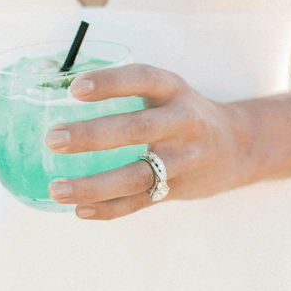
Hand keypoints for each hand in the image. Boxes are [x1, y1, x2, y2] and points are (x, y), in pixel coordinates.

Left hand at [44, 63, 245, 219]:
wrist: (237, 146)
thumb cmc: (182, 113)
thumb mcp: (167, 92)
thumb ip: (128, 93)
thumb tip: (55, 94)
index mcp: (174, 90)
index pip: (142, 79)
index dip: (110, 82)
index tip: (74, 89)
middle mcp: (183, 123)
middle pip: (137, 130)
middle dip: (93, 135)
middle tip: (54, 139)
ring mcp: (183, 159)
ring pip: (136, 175)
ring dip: (93, 185)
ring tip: (56, 189)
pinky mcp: (179, 189)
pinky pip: (141, 202)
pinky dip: (109, 208)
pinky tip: (80, 210)